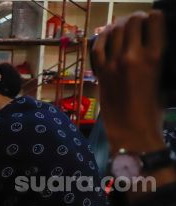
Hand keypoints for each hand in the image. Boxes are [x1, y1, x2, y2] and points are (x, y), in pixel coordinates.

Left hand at [92, 11, 165, 152]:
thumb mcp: (164, 80)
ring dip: (120, 24)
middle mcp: (131, 56)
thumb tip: (151, 47)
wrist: (131, 132)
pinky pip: (97, 47)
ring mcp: (112, 63)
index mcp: (154, 57)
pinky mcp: (100, 72)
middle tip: (138, 21)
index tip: (154, 19)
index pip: (154, 21)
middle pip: (132, 22)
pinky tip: (107, 34)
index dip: (154, 17)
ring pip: (114, 31)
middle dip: (137, 18)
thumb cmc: (154, 111)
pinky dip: (102, 37)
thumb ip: (156, 60)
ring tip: (124, 25)